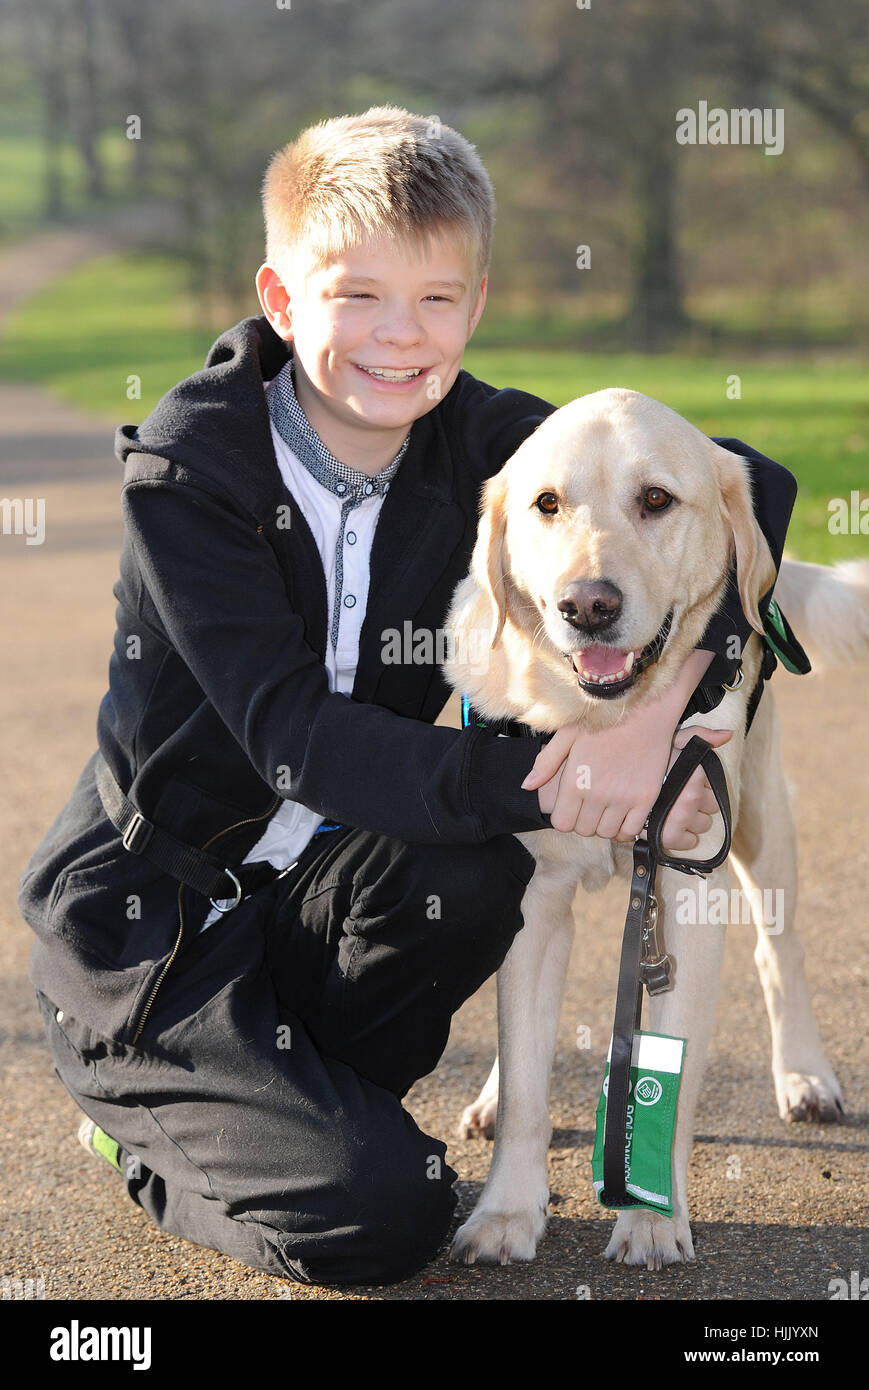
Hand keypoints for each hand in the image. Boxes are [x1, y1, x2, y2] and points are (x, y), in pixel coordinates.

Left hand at [523, 715, 731, 852]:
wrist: (643, 706)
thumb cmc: (602, 717)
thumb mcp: (567, 734)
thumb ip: (546, 762)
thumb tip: (526, 785)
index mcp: (574, 781)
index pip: (562, 823)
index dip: (565, 817)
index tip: (572, 806)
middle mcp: (597, 795)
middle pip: (584, 830)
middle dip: (583, 820)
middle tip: (590, 805)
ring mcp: (623, 799)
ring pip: (607, 833)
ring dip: (604, 825)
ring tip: (607, 808)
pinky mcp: (646, 798)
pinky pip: (632, 830)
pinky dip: (626, 828)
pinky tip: (624, 813)